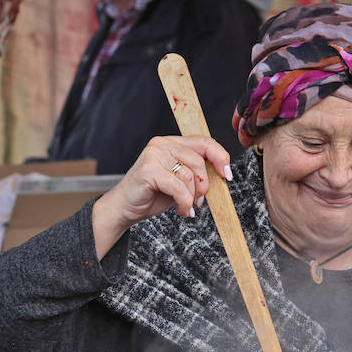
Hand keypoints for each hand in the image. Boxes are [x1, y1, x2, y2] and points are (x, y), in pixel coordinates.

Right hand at [91, 135, 231, 257]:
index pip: (204, 142)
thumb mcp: (179, 180)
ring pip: (190, 176)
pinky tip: (181, 210)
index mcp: (171, 143)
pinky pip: (178, 187)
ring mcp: (154, 155)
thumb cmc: (152, 194)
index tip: (227, 175)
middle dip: (204, 186)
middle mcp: (162, 144)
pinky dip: (184, 202)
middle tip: (198, 201)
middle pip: (199, 161)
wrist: (125, 207)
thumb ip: (195, 171)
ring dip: (191, 198)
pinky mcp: (149, 170)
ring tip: (185, 207)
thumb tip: (221, 173)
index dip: (221, 157)